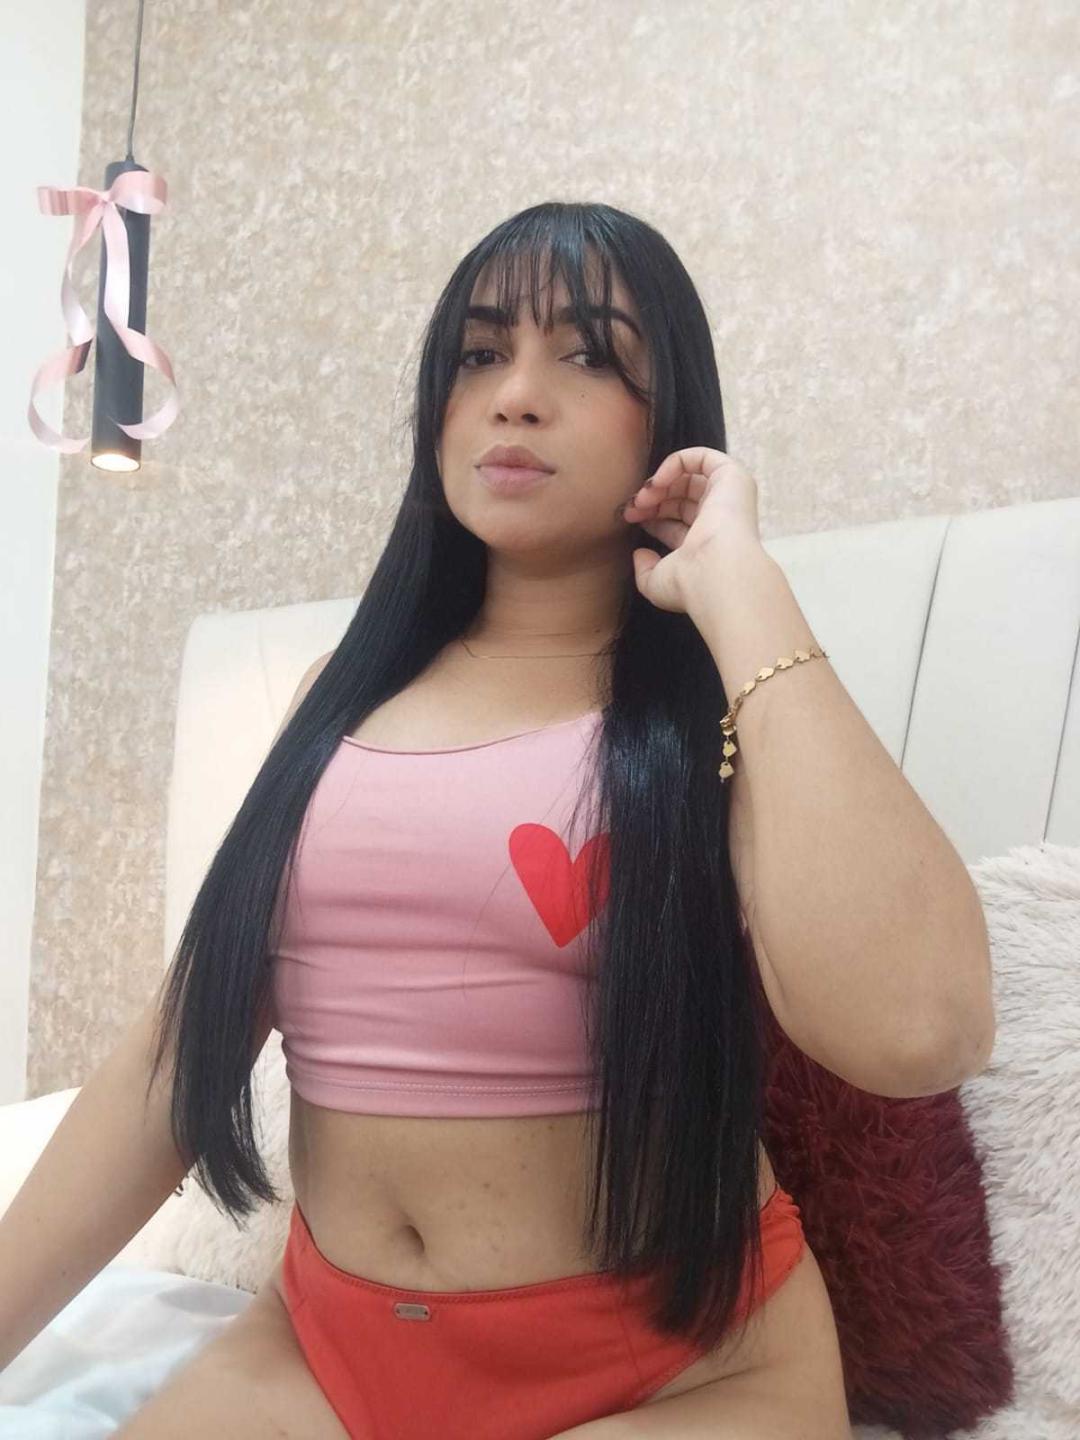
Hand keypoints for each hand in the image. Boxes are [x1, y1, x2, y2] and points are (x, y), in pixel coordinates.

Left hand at [622, 447, 763, 613]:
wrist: (715, 573)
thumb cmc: (689, 584)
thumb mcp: (656, 584)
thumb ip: (644, 570)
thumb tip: (639, 554)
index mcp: (705, 544)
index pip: (676, 522)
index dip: (651, 517)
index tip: (631, 519)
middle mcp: (718, 521)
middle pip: (680, 498)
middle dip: (652, 500)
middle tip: (631, 509)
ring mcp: (728, 498)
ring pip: (689, 478)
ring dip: (659, 483)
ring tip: (642, 498)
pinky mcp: (733, 478)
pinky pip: (702, 457)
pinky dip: (676, 462)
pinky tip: (658, 482)